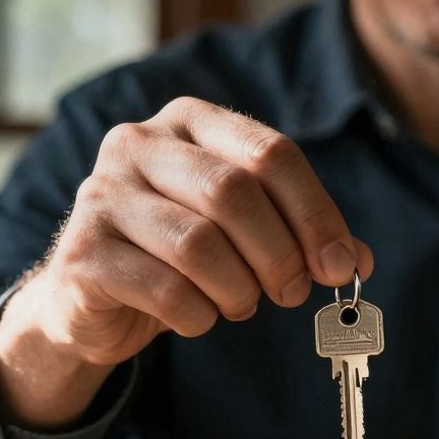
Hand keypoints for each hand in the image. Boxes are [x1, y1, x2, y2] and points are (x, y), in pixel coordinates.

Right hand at [0, 97, 373, 428]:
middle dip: (279, 254)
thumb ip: (301, 237)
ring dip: (238, 290)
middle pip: (234, 193)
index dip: (315, 213)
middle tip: (293, 292)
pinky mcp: (82, 253)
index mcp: (189, 122)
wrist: (91, 301)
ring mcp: (102, 195)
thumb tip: (356, 261)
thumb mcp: (243, 234)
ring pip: (199, 245)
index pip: (270, 152)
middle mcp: (138, 144)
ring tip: (239, 304)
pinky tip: (195, 317)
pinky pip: (164, 289)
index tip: (339, 263)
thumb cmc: (178, 257)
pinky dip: (197, 315)